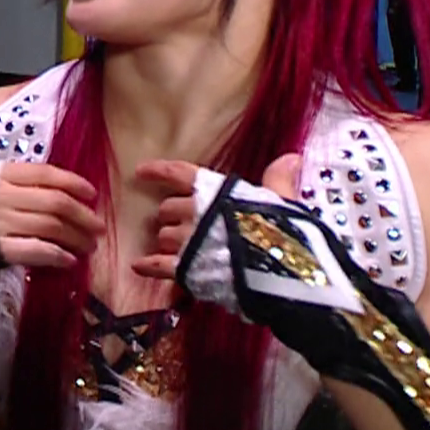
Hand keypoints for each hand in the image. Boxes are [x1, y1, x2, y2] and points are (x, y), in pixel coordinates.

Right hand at [0, 161, 105, 267]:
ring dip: (76, 238)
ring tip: (88, 246)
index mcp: (2, 174)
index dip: (74, 183)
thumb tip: (55, 188)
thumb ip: (16, 180)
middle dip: (83, 216)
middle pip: (57, 203)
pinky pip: (37, 251)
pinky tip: (68, 261)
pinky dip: (58, 256)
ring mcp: (1, 222)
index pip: (47, 174)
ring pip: (52, 228)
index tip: (91, 194)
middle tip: (98, 227)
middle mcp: (5, 196)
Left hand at [130, 154, 300, 280]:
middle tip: (178, 222)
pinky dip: (148, 266)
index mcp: (217, 192)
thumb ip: (278, 181)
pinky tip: (138, 266)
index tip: (141, 171)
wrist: (278, 271)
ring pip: (163, 237)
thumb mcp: (282, 202)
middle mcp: (196, 213)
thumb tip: (291, 158)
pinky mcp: (186, 268)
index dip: (160, 171)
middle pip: (168, 209)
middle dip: (171, 215)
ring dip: (167, 241)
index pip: (181, 174)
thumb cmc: (281, 232)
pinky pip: (158, 265)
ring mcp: (188, 241)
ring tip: (177, 247)